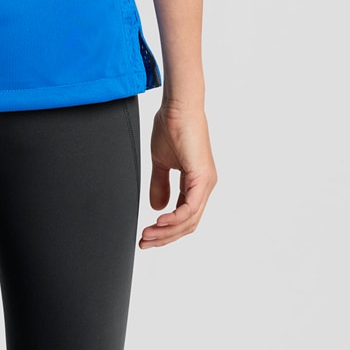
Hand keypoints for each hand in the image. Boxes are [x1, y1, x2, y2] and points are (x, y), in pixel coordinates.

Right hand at [141, 100, 215, 247]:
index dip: (165, 230)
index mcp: (196, 183)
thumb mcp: (162, 162)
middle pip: (187, 224)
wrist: (177, 107)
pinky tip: (158, 221)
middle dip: (164, 237)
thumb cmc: (171, 127)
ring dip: (166, 231)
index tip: (146, 236)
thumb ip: (160, 185)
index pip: (184, 217)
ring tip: (147, 235)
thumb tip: (157, 207)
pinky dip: (174, 218)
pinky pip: (190, 208)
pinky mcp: (202, 177)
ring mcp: (205, 183)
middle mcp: (204, 186)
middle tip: (144, 242)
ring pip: (189, 220)